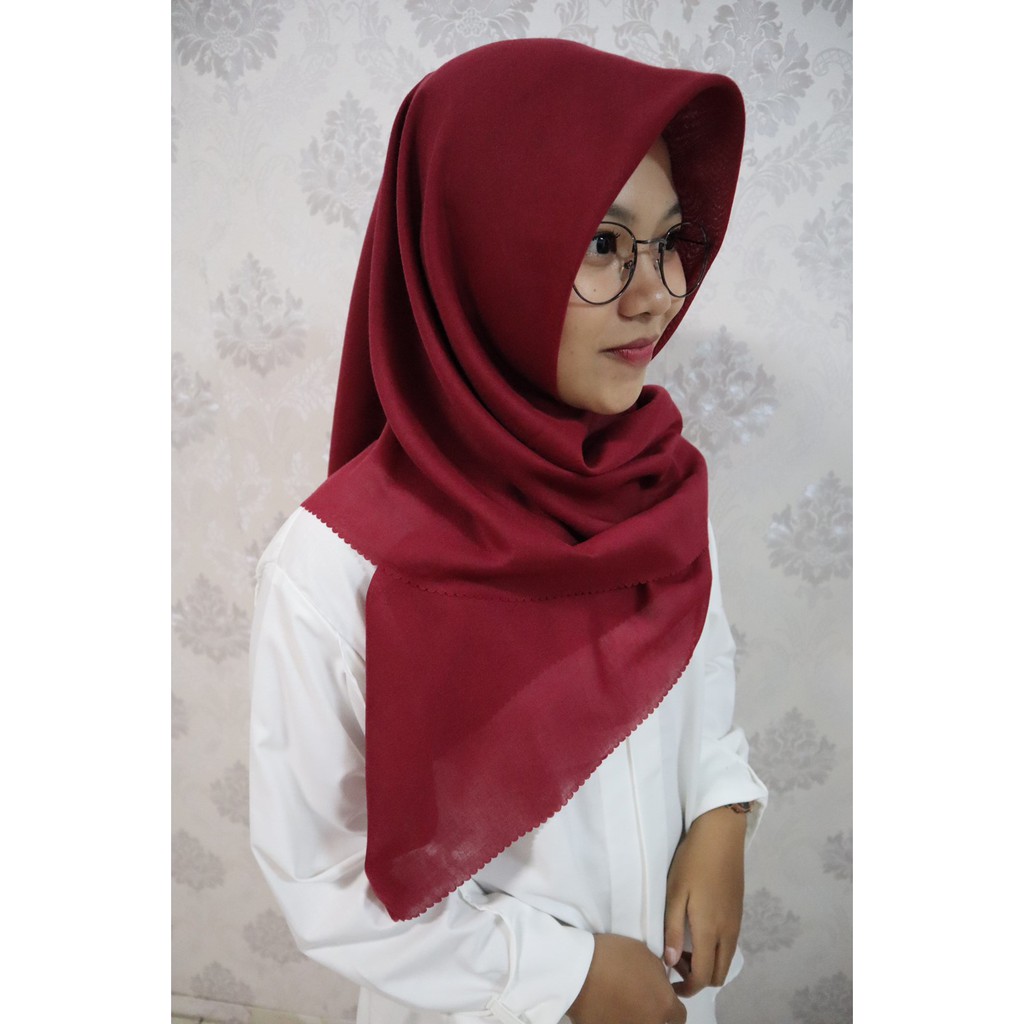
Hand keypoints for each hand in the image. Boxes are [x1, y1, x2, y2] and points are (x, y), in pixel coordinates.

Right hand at [567, 933, 685, 1023]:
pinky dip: (614, 1019)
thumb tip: (661, 984)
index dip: (671, 1007)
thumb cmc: (615, 957)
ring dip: (634, 1017)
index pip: (679, 1016)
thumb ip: (659, 975)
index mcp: (664, 1005)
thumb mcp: (646, 955)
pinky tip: (605, 1008)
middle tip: (638, 999)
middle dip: (653, 1014)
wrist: (579, 969)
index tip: (660, 998)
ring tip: (620, 1003)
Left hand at [662, 805, 746, 997]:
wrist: (721, 836)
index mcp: (711, 930)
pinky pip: (729, 944)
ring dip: (707, 963)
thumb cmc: (692, 862)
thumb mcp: (675, 893)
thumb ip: (673, 930)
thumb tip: (670, 962)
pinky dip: (715, 949)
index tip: (668, 981)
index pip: (704, 977)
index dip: (687, 987)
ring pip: (725, 959)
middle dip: (698, 978)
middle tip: (676, 961)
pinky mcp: (739, 912)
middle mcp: (728, 932)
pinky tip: (698, 929)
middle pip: (719, 974)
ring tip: (684, 944)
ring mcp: (736, 923)